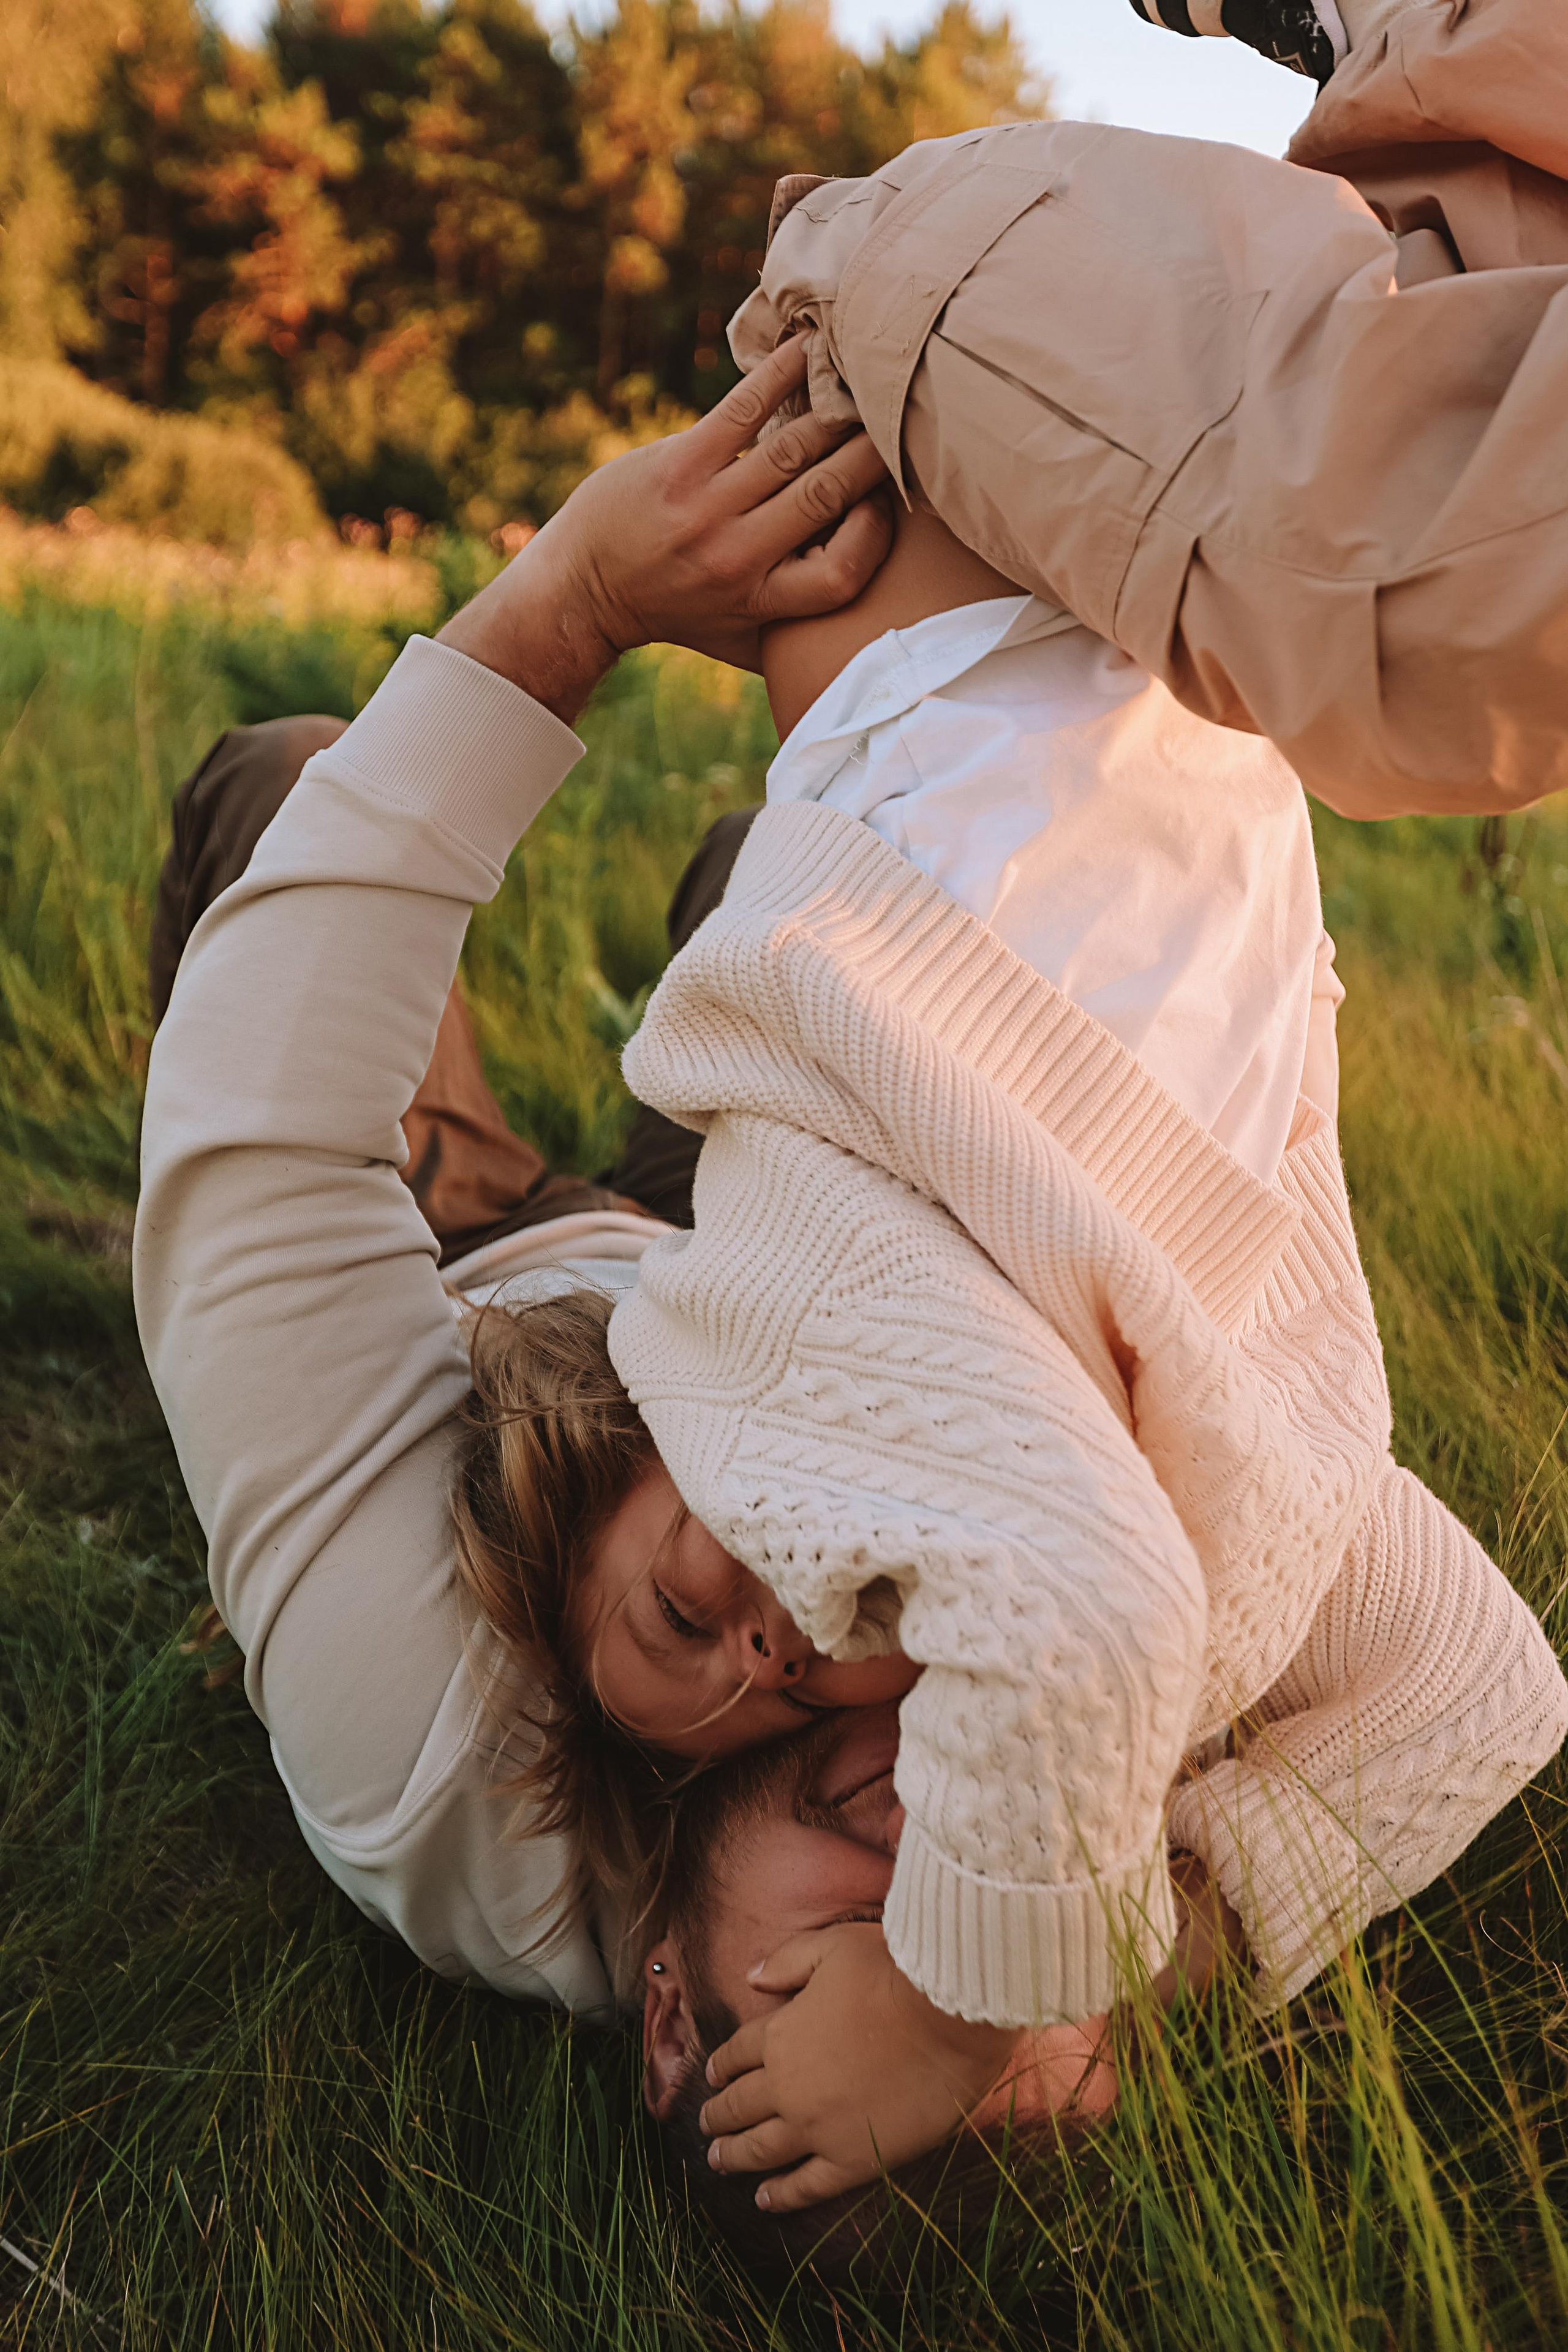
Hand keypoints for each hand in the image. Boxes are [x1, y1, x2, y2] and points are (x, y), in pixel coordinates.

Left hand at [438, 339, 891, 719]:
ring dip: (837, 411)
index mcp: (759, 602)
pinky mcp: (679, 463)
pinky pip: (743, 408)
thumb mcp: (741, 639)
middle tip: (901, 424)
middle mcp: (735, 555)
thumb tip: (876, 616)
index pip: (842, 572)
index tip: (886, 504)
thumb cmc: (678, 613)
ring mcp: (705, 506)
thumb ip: (800, 628)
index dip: (875, 534)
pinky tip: (810, 347)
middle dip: (872, 455)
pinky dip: (782, 373)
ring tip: (867, 386)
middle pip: (826, 495)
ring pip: (795, 448)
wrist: (585, 588)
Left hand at [698, 1924, 1013, 2212]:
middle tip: (706, 2126)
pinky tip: (765, 2199)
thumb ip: (787, 1961)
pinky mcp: (853, 2159)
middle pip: (740, 2106)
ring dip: (734, 2156)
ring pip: (761, 2150)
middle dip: (718, 2116)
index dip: (721, 2067)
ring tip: (719, 2161)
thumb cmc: (895, 1971)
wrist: (950, 2013)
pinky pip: (807, 2186)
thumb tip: (750, 1976)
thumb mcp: (832, 1946)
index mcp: (780, 2033)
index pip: (736, 2054)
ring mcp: (817, 2128)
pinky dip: (781, 2196)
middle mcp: (787, 2086)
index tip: (713, 2078)